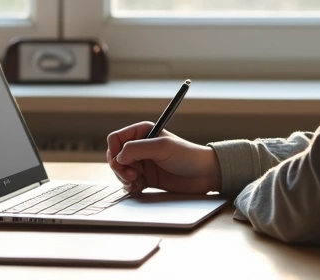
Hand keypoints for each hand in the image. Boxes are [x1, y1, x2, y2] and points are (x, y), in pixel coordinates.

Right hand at [106, 121, 220, 194]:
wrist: (205, 174)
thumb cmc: (188, 155)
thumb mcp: (162, 147)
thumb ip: (137, 149)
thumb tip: (118, 158)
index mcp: (143, 132)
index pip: (116, 139)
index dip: (114, 151)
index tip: (120, 163)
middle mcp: (141, 146)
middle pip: (115, 156)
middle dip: (119, 168)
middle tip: (131, 176)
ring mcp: (143, 163)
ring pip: (120, 171)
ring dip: (123, 178)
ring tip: (135, 182)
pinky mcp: (147, 178)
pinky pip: (129, 182)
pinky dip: (130, 186)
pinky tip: (138, 188)